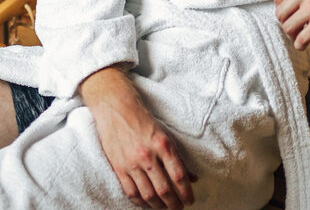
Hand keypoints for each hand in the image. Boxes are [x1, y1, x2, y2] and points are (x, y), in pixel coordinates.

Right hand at [79, 66, 196, 207]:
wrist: (117, 109)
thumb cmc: (144, 121)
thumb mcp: (166, 134)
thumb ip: (179, 157)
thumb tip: (193, 177)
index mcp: (163, 145)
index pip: (179, 176)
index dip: (186, 192)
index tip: (190, 201)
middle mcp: (148, 155)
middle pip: (164, 189)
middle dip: (174, 203)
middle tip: (179, 208)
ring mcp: (132, 163)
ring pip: (148, 195)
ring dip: (158, 206)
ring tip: (165, 209)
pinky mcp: (119, 167)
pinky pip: (131, 192)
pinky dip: (140, 202)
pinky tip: (147, 205)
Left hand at [272, 0, 309, 49]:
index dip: (284, 9)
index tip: (292, 14)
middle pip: (279, 14)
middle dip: (287, 23)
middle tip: (297, 26)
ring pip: (287, 28)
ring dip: (293, 35)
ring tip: (302, 34)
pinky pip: (300, 40)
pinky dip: (300, 45)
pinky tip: (305, 43)